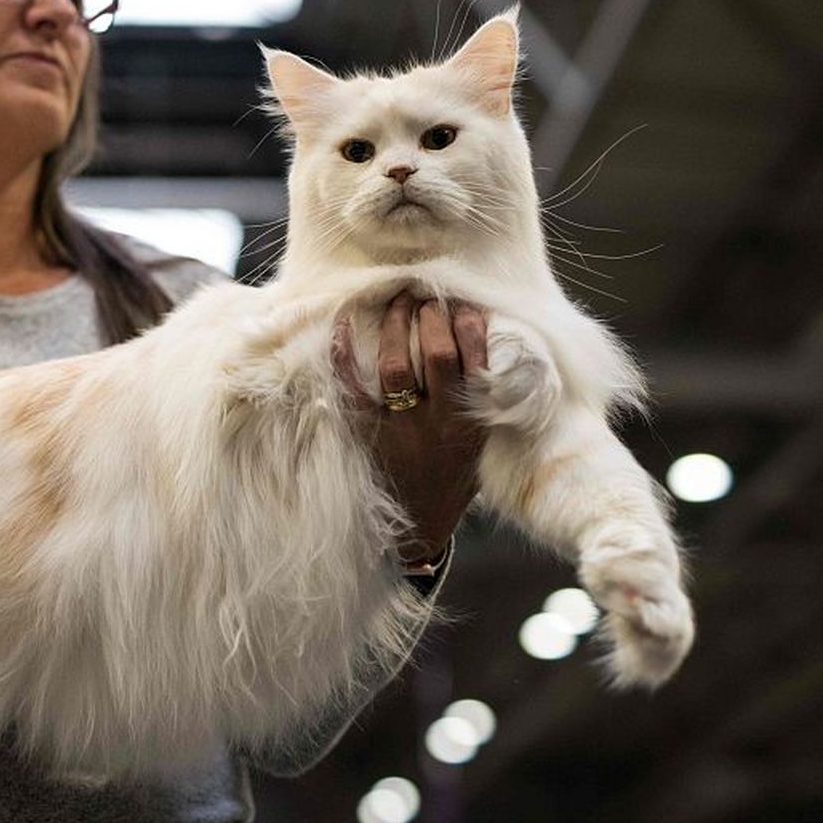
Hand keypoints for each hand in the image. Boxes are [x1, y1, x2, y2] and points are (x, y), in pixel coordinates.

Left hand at [332, 294, 489, 565]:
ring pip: (395, 367)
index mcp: (471, 424)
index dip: (469, 326)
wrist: (421, 526)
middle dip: (433, 318)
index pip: (475, 362)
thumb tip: (481, 336)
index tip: (463, 304)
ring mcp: (399, 429)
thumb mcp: (480, 441)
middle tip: (427, 296)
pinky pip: (350, 389)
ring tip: (397, 300)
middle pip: (437, 357)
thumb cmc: (454, 476)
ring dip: (395, 326)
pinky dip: (342, 354)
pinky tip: (340, 322)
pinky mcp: (366, 434)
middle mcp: (437, 425)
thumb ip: (481, 398)